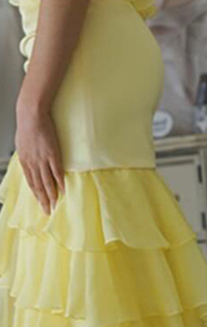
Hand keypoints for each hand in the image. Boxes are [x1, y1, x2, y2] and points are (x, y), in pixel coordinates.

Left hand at [15, 99, 64, 213]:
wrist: (31, 115)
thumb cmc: (27, 126)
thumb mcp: (22, 143)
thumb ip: (27, 154)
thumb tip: (30, 160)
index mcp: (24, 161)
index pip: (31, 182)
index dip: (36, 195)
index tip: (41, 204)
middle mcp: (32, 163)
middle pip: (39, 186)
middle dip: (43, 200)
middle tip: (48, 211)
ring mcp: (42, 159)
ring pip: (47, 182)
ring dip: (52, 195)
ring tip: (56, 205)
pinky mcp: (52, 154)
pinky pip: (56, 172)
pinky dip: (59, 182)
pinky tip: (62, 190)